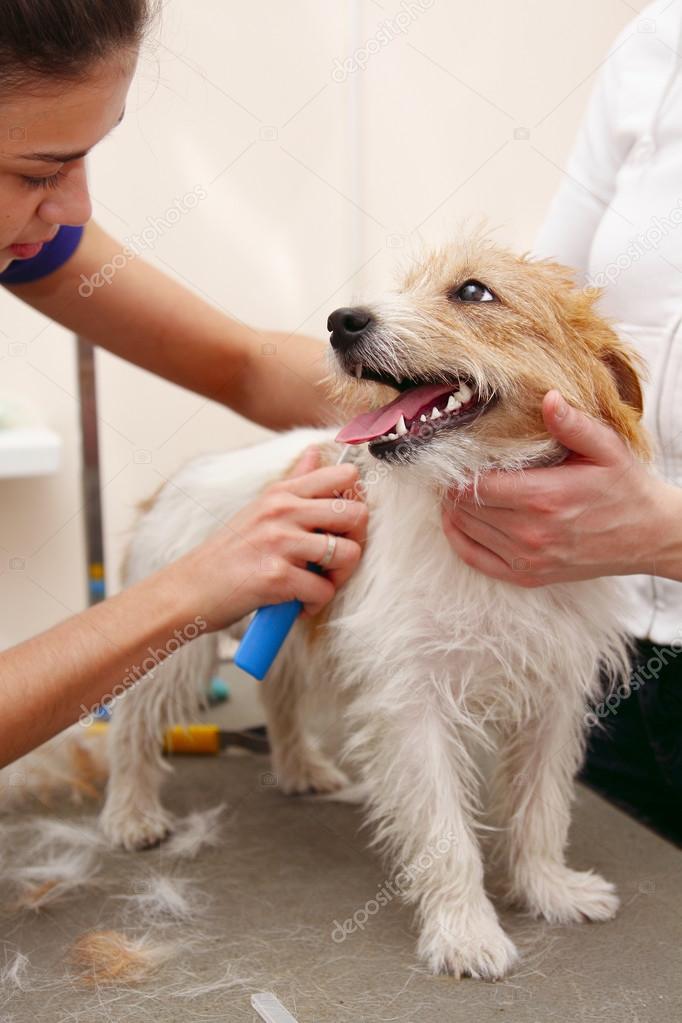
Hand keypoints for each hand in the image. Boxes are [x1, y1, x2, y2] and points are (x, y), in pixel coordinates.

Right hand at [171, 446, 367, 626]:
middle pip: (356, 513)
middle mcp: (282, 511)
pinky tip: (298, 604)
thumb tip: (317, 451)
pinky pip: (323, 590)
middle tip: (336, 561)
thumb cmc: (228, 553)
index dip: (356, 501)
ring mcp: (279, 542)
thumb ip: (294, 482)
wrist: (189, 589)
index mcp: (282, 493)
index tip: (343, 525)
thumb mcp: (259, 508)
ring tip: (318, 584)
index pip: (344, 475)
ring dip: (338, 578)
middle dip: (356, 542)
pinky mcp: (276, 577)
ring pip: (347, 553)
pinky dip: (315, 604)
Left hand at [441, 390, 681, 586]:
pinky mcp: (528, 575)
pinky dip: (459, 540)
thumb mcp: (606, 448)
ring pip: (466, 530)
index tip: (454, 456)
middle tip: (451, 470)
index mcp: (544, 497)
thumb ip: (572, 424)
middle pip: (466, 506)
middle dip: (453, 486)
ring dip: (454, 509)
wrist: (649, 536)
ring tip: (455, 489)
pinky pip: (476, 560)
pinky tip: (457, 522)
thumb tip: (547, 397)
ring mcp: (528, 558)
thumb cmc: (625, 487)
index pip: (477, 484)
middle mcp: (530, 532)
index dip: (458, 469)